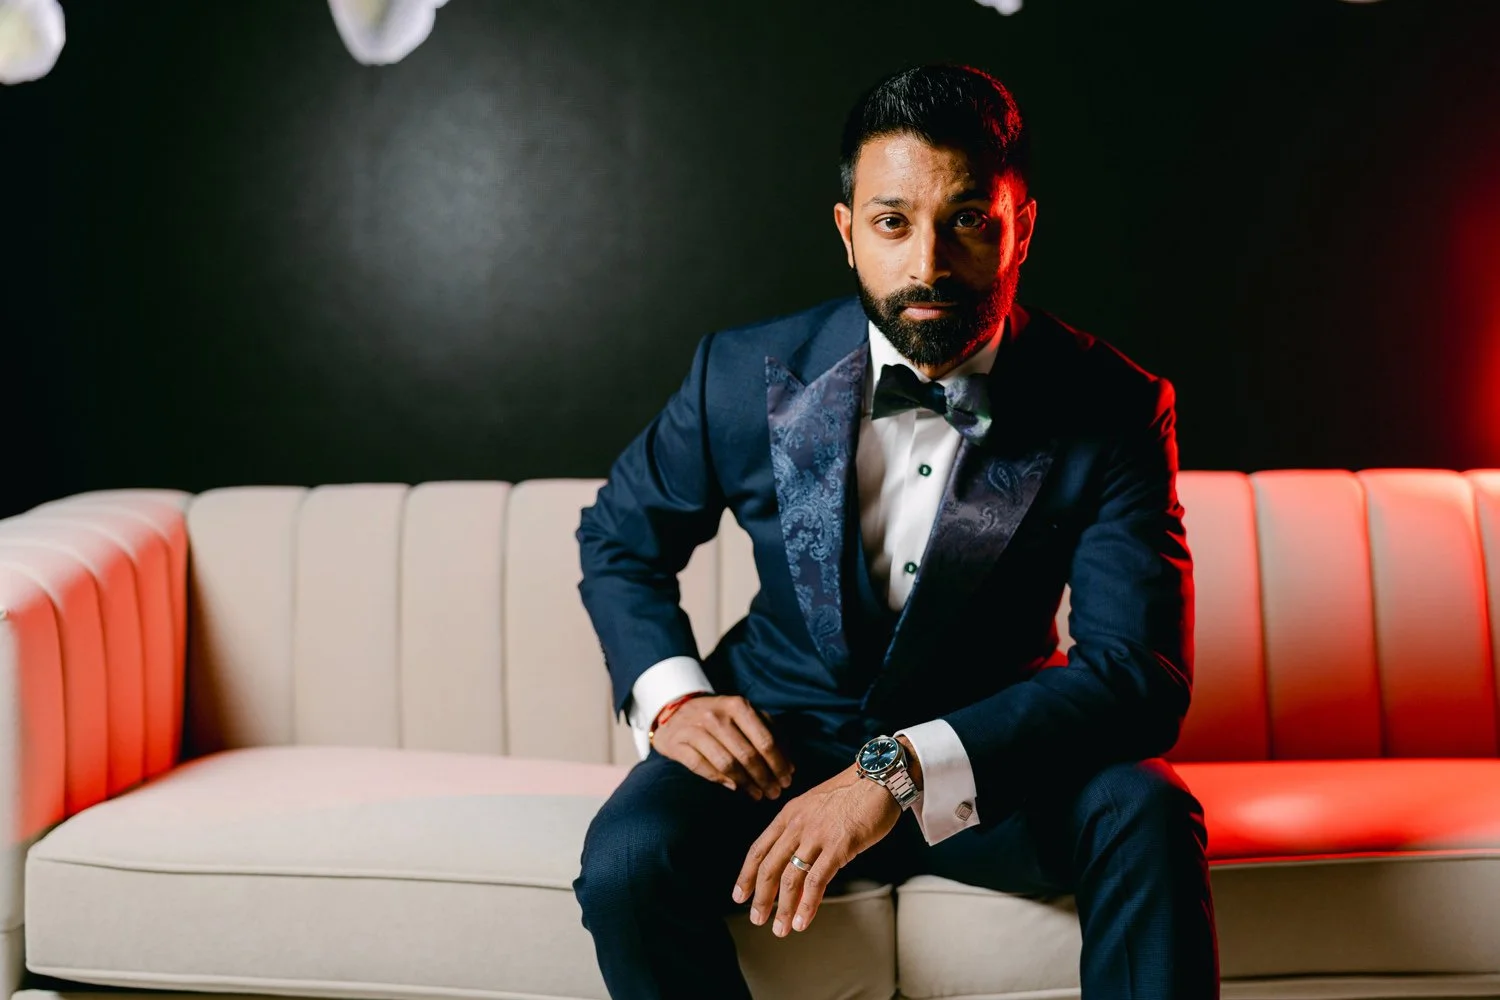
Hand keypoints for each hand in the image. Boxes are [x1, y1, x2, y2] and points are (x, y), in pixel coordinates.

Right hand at [652, 695, 794, 799]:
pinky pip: (701, 766)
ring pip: (726, 763)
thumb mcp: (744, 715)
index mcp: (737, 706)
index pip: (764, 740)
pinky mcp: (677, 743)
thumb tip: (789, 765)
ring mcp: (695, 729)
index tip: (787, 780)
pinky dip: (719, 780)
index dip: (778, 764)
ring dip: (746, 783)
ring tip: (757, 795)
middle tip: (774, 793)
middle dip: (765, 778)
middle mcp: (716, 715)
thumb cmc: (720, 716)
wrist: (676, 710)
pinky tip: (734, 788)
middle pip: (747, 754)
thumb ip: (768, 732)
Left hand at [731, 764, 901, 936]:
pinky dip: (808, 905)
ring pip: (790, 878)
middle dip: (761, 898)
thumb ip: (803, 830)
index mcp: (789, 814)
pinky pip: (817, 881)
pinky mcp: (839, 846)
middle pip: (769, 867)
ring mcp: (817, 835)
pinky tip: (803, 921)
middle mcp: (797, 824)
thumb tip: (797, 861)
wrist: (879, 776)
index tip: (739, 895)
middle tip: (757, 918)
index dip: (746, 875)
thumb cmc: (853, 793)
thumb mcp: (816, 806)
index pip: (759, 849)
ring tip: (781, 928)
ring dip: (783, 908)